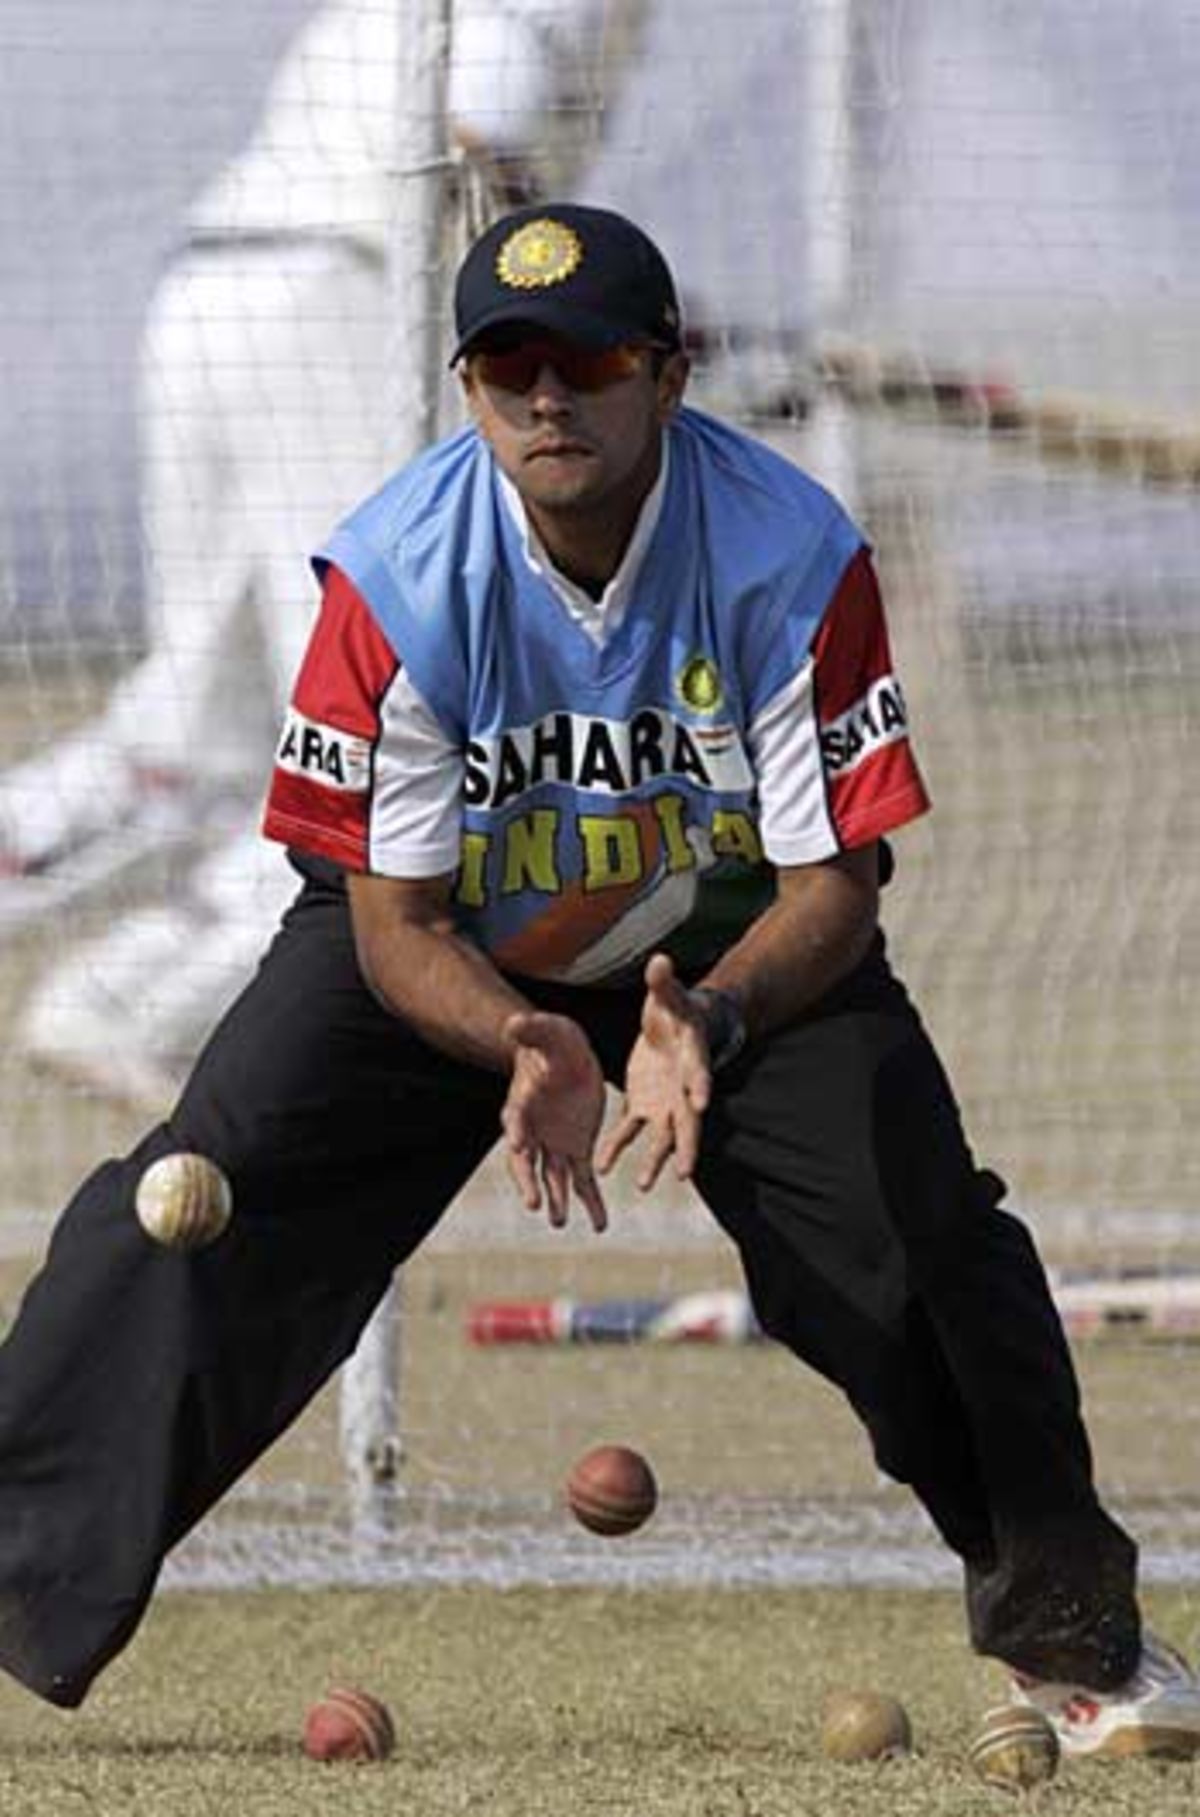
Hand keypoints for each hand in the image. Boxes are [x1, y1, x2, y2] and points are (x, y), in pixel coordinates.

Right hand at [500, 1012, 607, 1231]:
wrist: (565, 1055)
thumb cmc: (553, 1041)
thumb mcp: (548, 1030)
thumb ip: (532, 1029)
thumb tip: (513, 1022)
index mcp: (522, 1102)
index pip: (514, 1118)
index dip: (515, 1131)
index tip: (515, 1145)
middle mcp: (532, 1131)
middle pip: (526, 1161)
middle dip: (529, 1182)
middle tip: (533, 1203)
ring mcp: (554, 1144)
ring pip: (552, 1178)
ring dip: (557, 1200)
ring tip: (561, 1221)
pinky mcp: (576, 1149)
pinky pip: (584, 1180)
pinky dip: (592, 1203)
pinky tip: (601, 1224)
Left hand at [596, 953, 712, 1191]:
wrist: (672, 1024)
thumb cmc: (674, 1006)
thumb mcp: (668, 992)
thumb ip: (662, 982)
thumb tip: (660, 960)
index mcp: (691, 1058)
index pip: (698, 1074)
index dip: (699, 1087)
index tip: (700, 1103)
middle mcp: (682, 1088)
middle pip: (687, 1121)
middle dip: (686, 1145)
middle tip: (684, 1171)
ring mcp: (664, 1102)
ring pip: (661, 1137)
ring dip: (654, 1161)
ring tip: (644, 1185)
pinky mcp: (643, 1106)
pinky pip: (629, 1132)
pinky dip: (618, 1148)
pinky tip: (601, 1167)